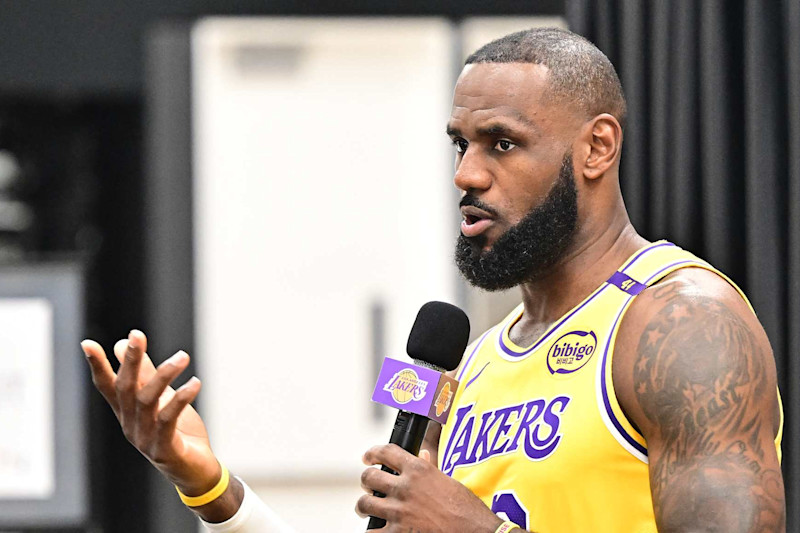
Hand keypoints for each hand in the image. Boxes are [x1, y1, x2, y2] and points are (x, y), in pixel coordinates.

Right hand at [81, 329, 218, 495]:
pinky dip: (181, 399)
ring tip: (183, 356)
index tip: (87, 343)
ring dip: (164, 375)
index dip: (98, 366)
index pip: (108, 387)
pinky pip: (169, 420)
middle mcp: (130, 425)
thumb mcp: (162, 400)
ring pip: (147, 401)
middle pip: (126, 389)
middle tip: (136, 335)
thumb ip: (146, 375)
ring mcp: (145, 439)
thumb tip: (122, 344)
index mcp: (127, 413)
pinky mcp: (164, 450)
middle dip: (130, 361)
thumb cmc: (178, 433)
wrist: (195, 472)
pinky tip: (195, 383)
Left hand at [356, 444, 503, 532]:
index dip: (372, 453)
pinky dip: (371, 531)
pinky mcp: (397, 532)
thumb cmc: (466, 507)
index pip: (385, 452)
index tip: (368, 457)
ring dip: (364, 505)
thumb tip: (422, 455)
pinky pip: (371, 532)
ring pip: (364, 503)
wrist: (474, 531)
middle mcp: (404, 487)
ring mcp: (399, 510)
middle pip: (369, 477)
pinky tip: (375, 530)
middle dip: (366, 481)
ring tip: (367, 508)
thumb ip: (430, 468)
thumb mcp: (448, 480)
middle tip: (369, 485)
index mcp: (418, 469)